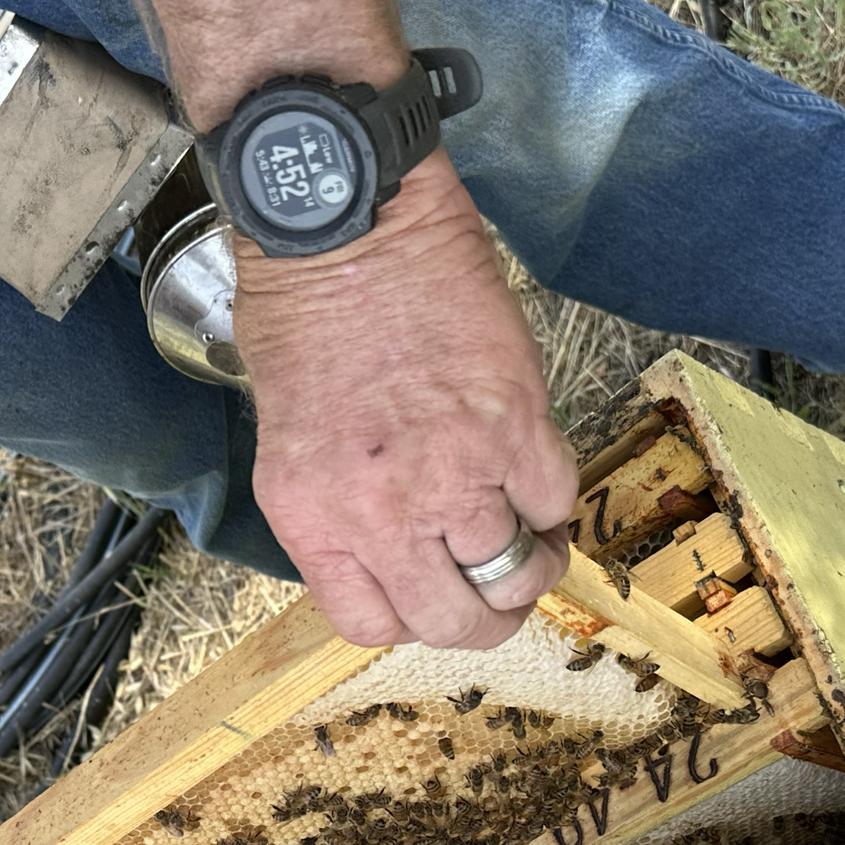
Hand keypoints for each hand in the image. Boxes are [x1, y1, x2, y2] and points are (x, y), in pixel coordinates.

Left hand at [233, 151, 579, 648]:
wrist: (343, 220)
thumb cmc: (301, 305)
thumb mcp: (288, 435)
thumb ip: (336, 507)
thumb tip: (389, 546)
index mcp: (312, 517)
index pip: (370, 624)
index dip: (409, 617)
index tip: (427, 591)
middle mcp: (381, 511)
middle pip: (453, 620)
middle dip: (482, 616)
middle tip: (495, 588)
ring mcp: (453, 472)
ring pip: (516, 571)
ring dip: (529, 562)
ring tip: (526, 534)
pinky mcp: (515, 423)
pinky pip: (555, 498)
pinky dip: (553, 501)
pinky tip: (536, 479)